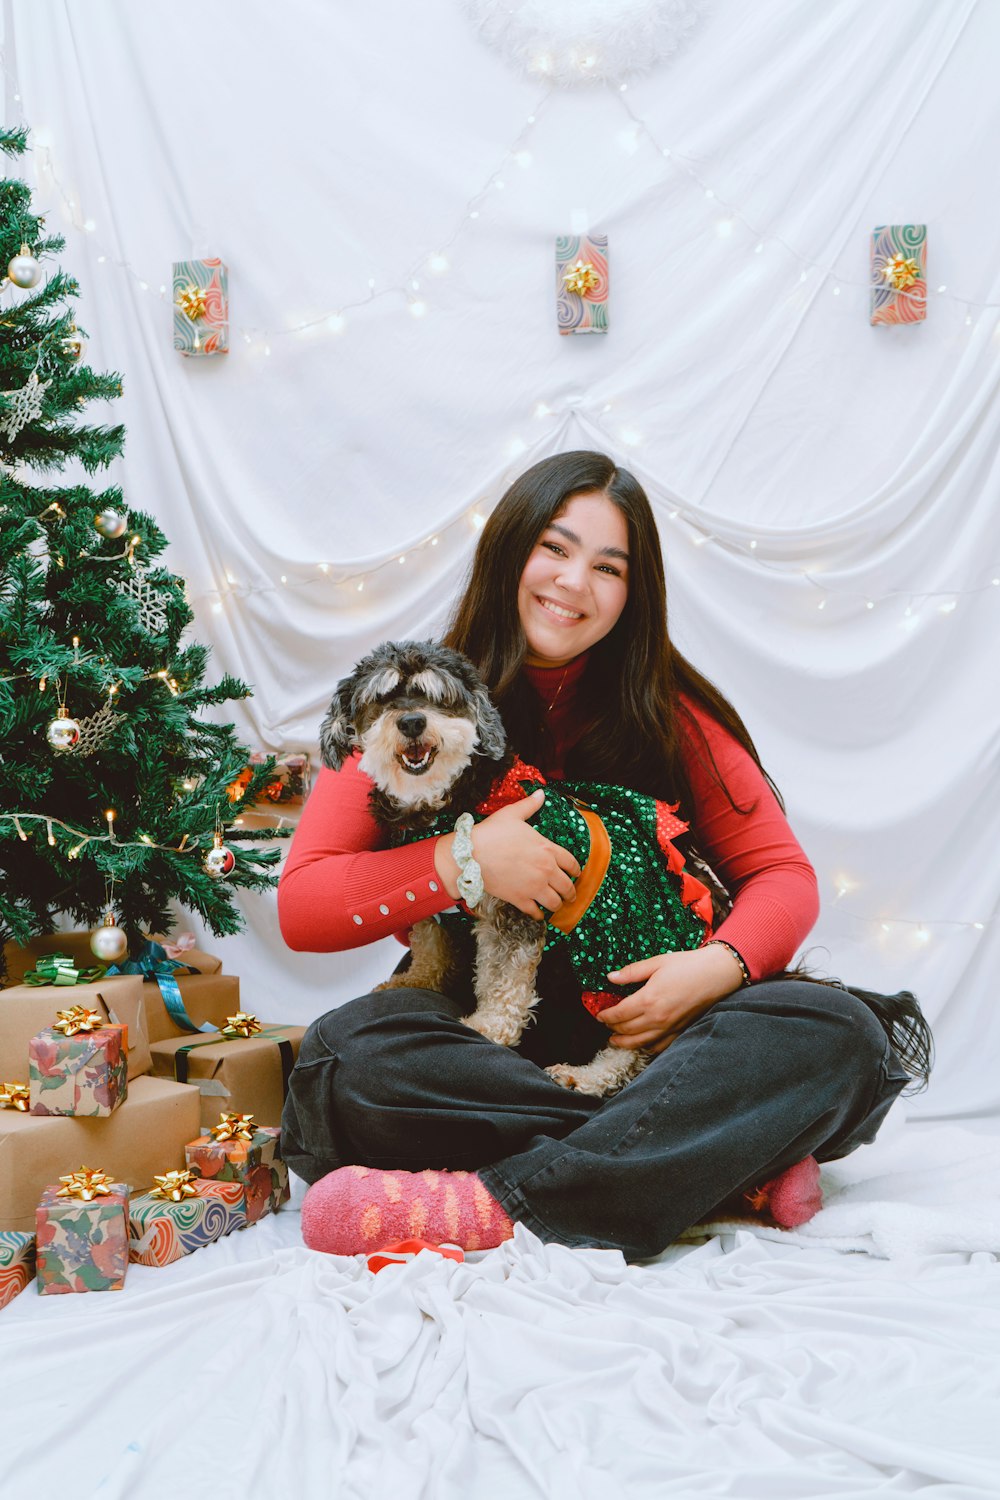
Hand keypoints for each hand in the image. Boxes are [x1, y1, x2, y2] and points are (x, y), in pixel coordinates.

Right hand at [433, 788, 579, 917]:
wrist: (471, 855)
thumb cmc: (492, 833)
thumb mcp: (512, 814)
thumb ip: (530, 805)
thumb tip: (541, 793)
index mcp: (547, 849)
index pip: (572, 863)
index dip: (576, 870)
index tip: (576, 874)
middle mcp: (546, 870)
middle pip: (567, 886)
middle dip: (570, 892)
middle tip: (570, 895)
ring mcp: (534, 887)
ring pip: (555, 902)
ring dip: (557, 905)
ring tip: (557, 905)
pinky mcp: (520, 899)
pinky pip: (536, 912)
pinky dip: (539, 915)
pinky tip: (539, 914)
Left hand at [598, 944, 746, 1054]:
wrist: (717, 974)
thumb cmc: (687, 965)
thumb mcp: (657, 962)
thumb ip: (632, 972)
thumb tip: (610, 978)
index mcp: (648, 999)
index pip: (618, 1014)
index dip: (605, 1016)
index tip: (599, 1015)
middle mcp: (657, 1018)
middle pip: (626, 1030)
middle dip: (612, 1028)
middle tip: (605, 1024)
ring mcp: (669, 1028)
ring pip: (640, 1042)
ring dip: (624, 1043)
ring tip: (615, 1040)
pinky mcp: (680, 1031)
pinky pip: (659, 1046)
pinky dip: (647, 1048)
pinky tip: (641, 1044)